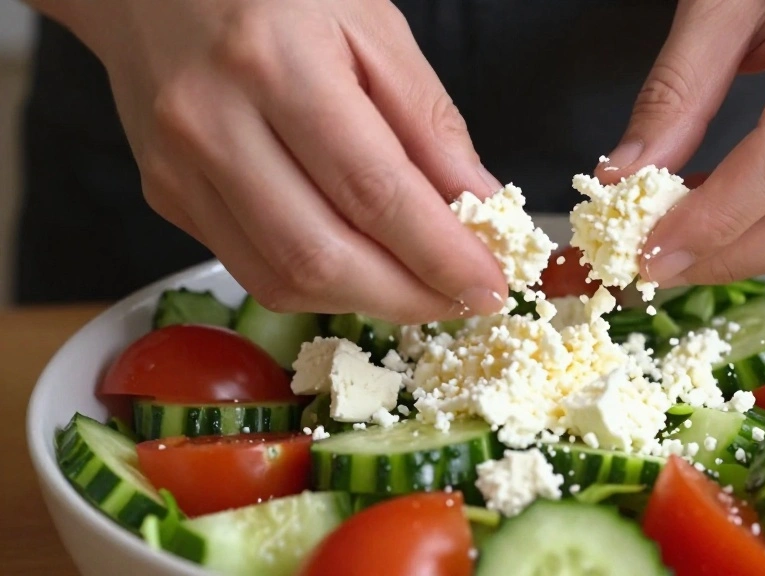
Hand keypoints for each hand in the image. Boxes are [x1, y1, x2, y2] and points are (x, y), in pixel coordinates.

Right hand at [41, 0, 506, 322]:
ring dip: (366, 300)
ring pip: (282, 280)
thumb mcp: (372, 28)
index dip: (440, 254)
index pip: (374, 192)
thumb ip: (428, 122)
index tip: (488, 285)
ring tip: (417, 286)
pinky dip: (318, 282)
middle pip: (322, 257)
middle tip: (460, 299)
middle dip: (408, 297)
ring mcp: (179, 169)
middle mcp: (213, 123)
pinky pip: (253, 269)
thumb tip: (479, 206)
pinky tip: (358, 263)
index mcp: (274, 63)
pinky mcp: (167, 197)